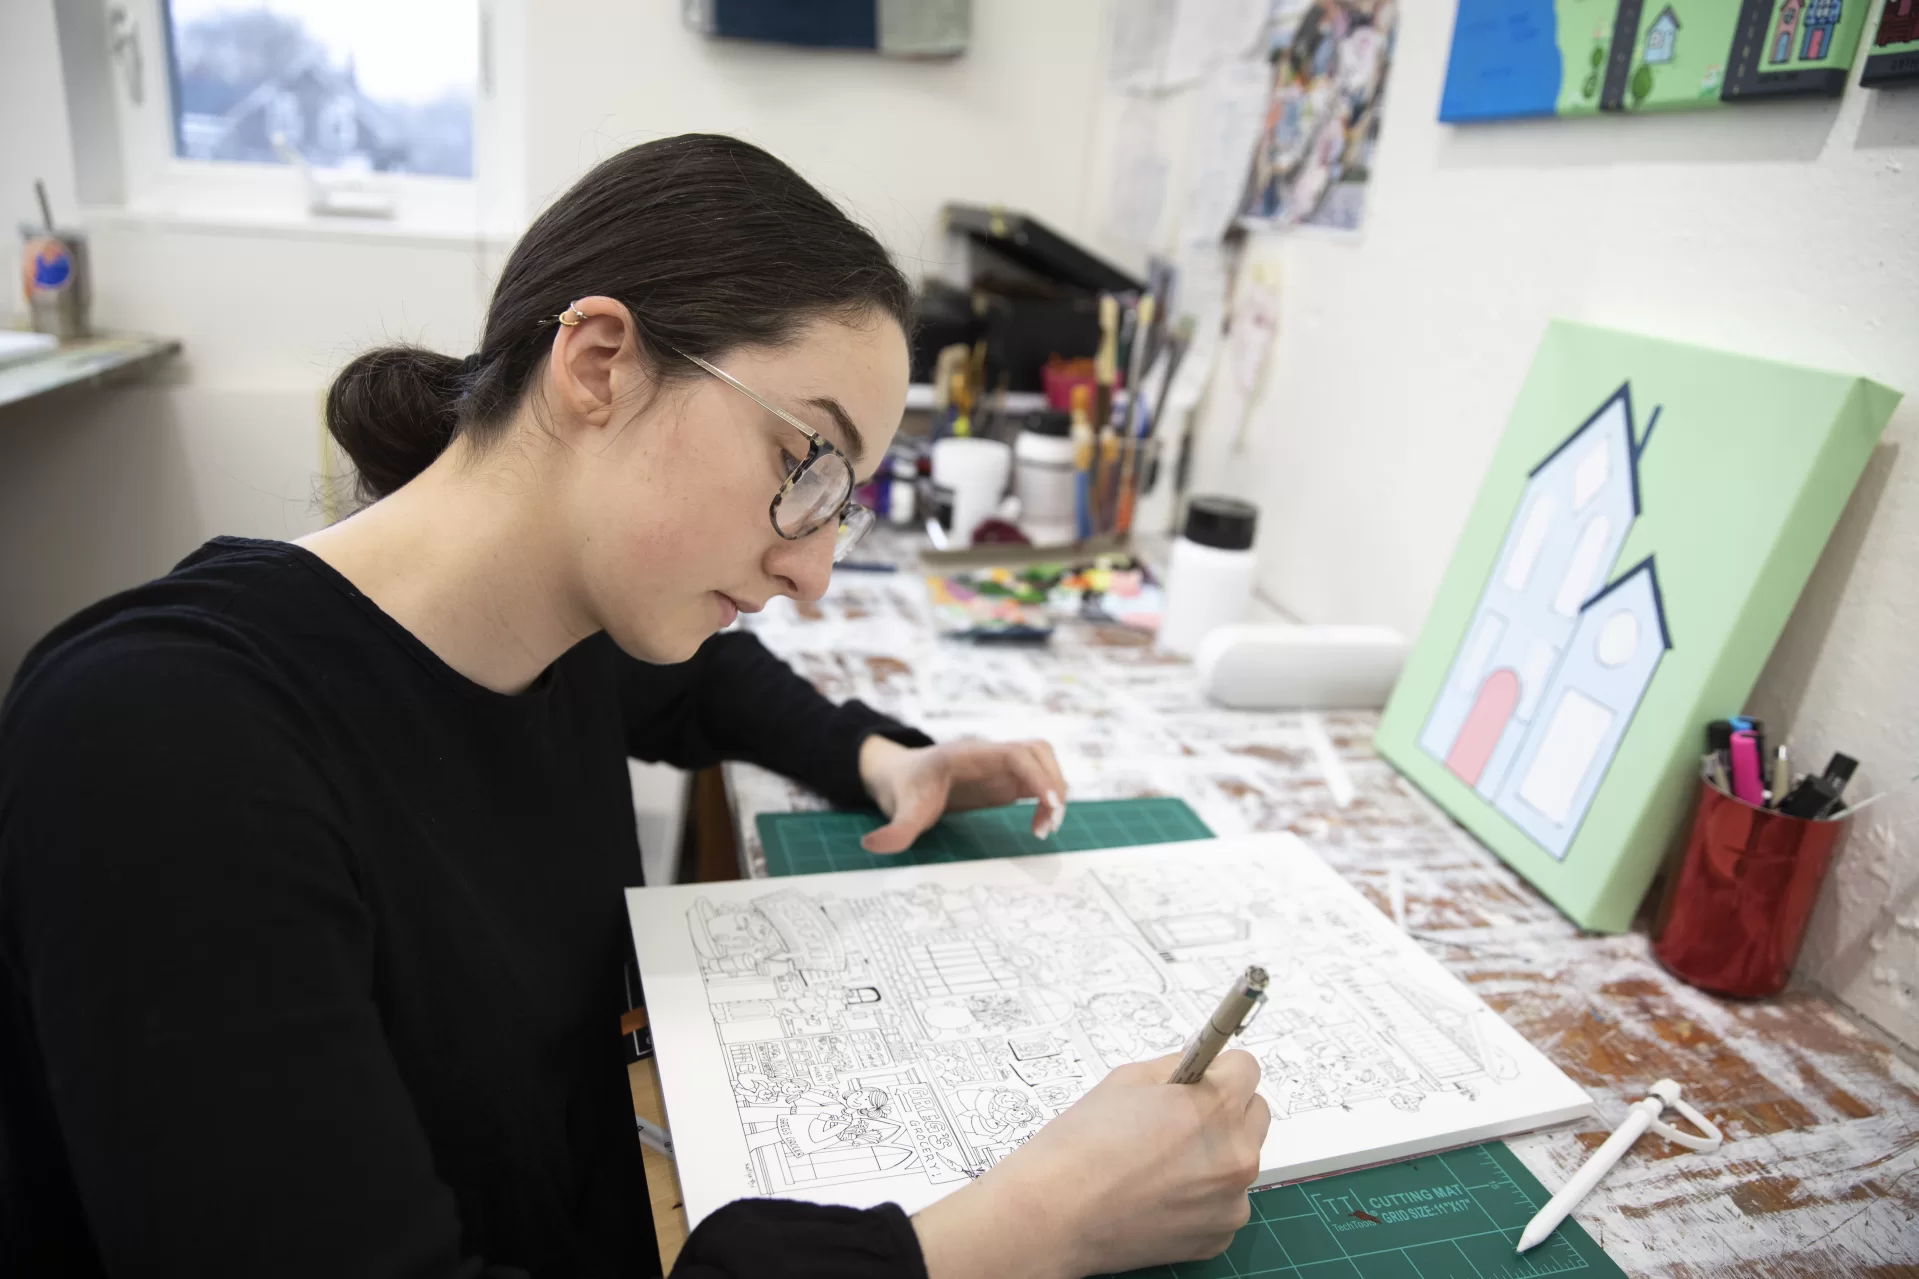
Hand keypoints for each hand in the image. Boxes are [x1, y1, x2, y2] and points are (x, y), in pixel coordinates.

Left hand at [858, 736, 1067, 853]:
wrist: (900, 776)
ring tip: (1044, 828)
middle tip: (1050, 824)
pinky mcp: (1006, 778)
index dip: (1038, 774)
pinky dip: (1048, 800)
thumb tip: (873, 845)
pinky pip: (1039, 779)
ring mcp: (1000, 765)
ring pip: (1044, 761)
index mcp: (967, 755)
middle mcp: (990, 754)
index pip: (1014, 753)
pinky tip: (1039, 825)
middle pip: (1038, 750)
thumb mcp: (899, 810)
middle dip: (1053, 784)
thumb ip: (893, 829)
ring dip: (1055, 791)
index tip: (1050, 804)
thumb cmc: (904, 788)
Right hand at [912, 1051, 1270, 1278]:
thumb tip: (1201, 1066)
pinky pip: (1225, 1203)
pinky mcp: (1218, 1236)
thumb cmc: (1080, 1148)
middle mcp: (1236, 1156)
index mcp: (1217, 1108)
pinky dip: (1203, 1197)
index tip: (1201, 1078)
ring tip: (1161, 1163)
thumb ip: (1178, 1069)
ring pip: (1239, 1161)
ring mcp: (1231, 1202)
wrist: (1054, 1215)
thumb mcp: (1127, 1081)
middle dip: (1224, 1110)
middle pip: (1254, 1114)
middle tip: (1179, 1119)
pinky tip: (1160, 1194)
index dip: (1219, 1070)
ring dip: (1215, 1155)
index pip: (1247, 1069)